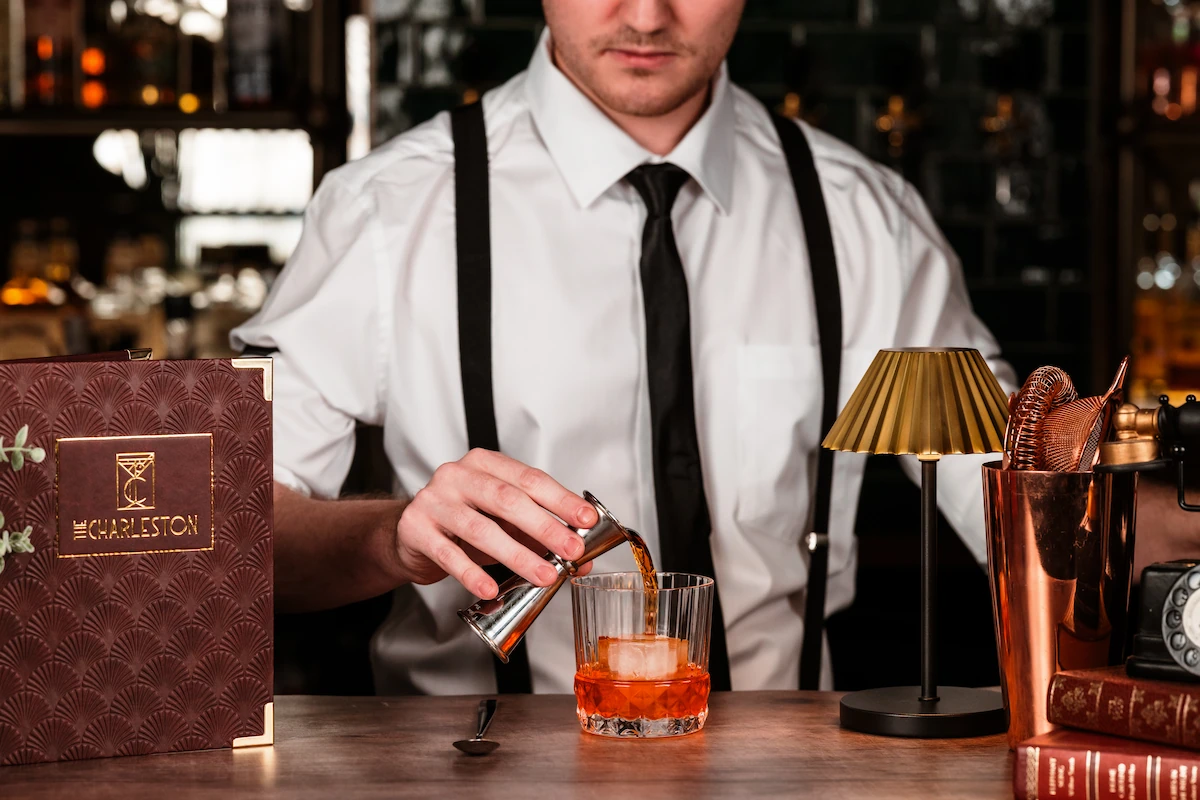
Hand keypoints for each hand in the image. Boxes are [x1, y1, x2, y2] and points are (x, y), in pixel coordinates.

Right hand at [395, 449, 598, 598]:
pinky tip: (490, 587)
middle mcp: (458, 476)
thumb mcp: (503, 521)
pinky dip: (471, 573)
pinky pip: (448, 554)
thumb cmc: (462, 521)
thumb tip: (581, 558)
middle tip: (571, 549)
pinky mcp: (416, 529)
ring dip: (516, 555)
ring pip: (480, 528)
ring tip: (543, 575)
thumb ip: (540, 535)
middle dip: (544, 527)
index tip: (585, 519)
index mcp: (485, 464)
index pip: (529, 478)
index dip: (560, 499)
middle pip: (507, 499)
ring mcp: (434, 501)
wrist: (410, 531)